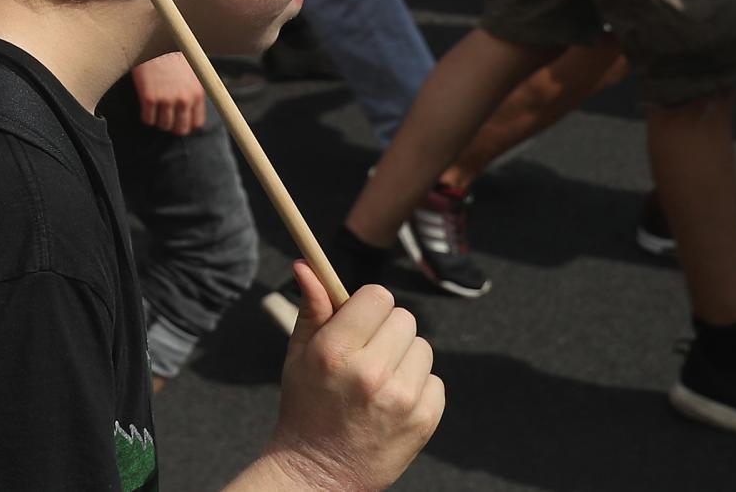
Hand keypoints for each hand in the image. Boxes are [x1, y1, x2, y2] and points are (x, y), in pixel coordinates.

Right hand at [131, 51, 206, 134]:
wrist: (152, 39)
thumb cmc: (170, 52)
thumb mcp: (191, 71)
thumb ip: (192, 90)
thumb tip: (190, 106)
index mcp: (197, 93)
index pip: (197, 123)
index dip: (186, 123)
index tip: (179, 120)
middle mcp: (184, 99)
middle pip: (180, 128)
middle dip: (172, 125)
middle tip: (164, 117)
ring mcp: (166, 99)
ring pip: (163, 125)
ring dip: (158, 120)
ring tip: (154, 109)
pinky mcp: (149, 97)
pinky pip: (147, 119)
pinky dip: (145, 116)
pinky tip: (145, 106)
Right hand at [260, 265, 441, 491]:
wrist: (320, 470)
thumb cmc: (306, 405)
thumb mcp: (298, 354)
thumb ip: (312, 308)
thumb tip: (308, 265)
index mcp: (336, 351)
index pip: (377, 297)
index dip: (368, 305)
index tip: (359, 318)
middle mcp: (371, 372)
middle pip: (404, 319)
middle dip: (386, 329)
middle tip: (368, 352)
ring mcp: (401, 399)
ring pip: (423, 348)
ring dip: (405, 358)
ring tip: (380, 379)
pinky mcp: (423, 421)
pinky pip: (436, 381)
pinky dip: (418, 387)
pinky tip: (394, 401)